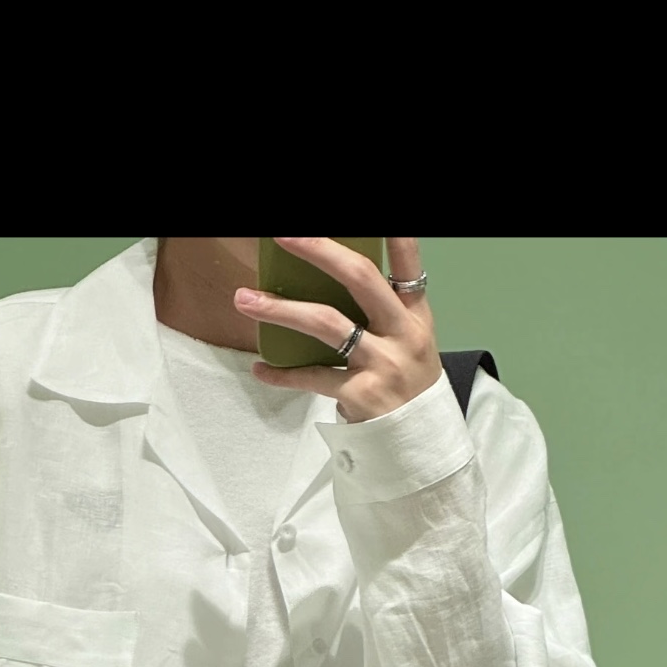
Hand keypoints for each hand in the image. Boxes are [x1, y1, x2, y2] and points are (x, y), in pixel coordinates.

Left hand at [235, 238, 441, 421]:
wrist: (421, 445)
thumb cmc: (408, 389)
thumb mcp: (408, 345)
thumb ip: (382, 315)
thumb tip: (328, 282)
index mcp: (415, 316)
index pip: (408, 266)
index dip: (395, 236)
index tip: (378, 220)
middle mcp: (403, 334)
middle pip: (359, 278)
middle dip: (319, 250)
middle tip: (285, 236)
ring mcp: (382, 364)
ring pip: (325, 323)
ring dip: (280, 309)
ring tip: (245, 300)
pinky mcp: (361, 395)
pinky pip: (312, 377)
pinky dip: (282, 374)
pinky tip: (261, 369)